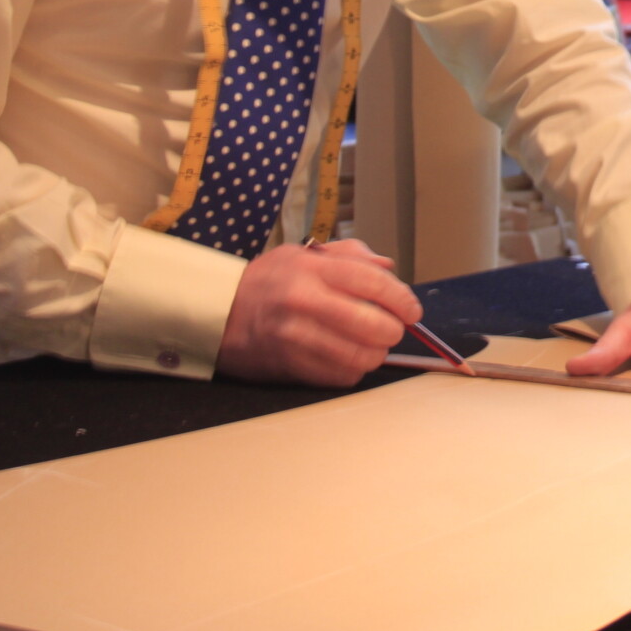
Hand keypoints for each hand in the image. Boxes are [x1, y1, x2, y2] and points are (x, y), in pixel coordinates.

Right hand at [218, 239, 422, 385]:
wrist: (218, 312)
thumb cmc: (267, 281)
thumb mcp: (303, 253)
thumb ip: (350, 255)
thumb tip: (388, 268)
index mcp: (313, 269)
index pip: (373, 283)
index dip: (402, 299)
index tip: (413, 310)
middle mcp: (305, 301)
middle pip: (372, 324)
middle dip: (393, 330)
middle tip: (393, 329)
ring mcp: (296, 337)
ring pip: (359, 355)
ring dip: (376, 354)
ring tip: (373, 345)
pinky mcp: (289, 365)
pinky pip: (339, 376)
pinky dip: (353, 370)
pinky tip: (349, 358)